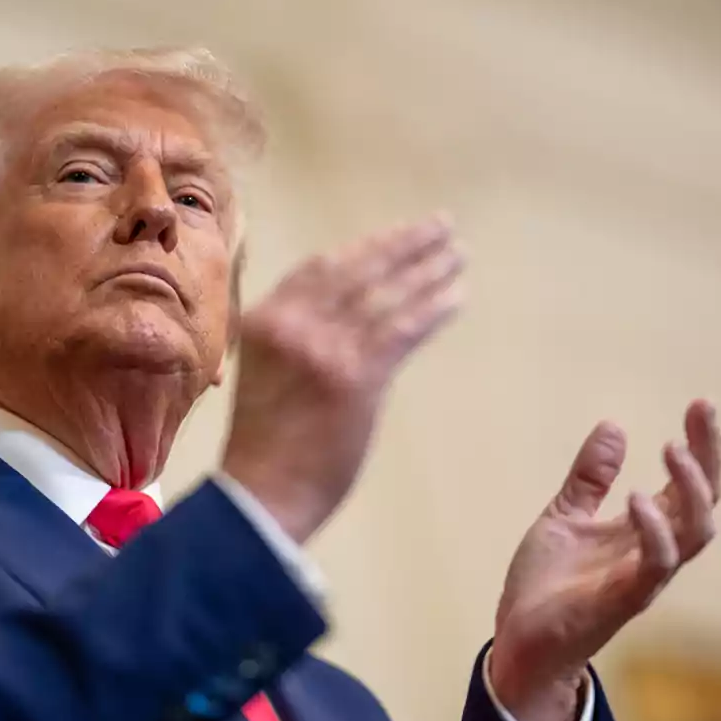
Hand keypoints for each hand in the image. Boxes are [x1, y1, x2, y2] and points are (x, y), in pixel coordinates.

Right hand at [222, 218, 463, 543]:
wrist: (261, 495)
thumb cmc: (263, 443)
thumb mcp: (264, 373)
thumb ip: (295, 338)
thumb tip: (347, 315)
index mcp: (264, 319)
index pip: (319, 267)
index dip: (364, 248)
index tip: (396, 235)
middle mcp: (293, 323)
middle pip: (359, 268)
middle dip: (404, 243)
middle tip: (441, 225)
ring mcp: (325, 347)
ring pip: (387, 294)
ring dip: (429, 269)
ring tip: (459, 254)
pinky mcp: (358, 376)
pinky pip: (404, 328)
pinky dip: (434, 308)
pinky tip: (457, 294)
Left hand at [489, 400, 720, 720]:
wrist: (520, 638)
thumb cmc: (548, 584)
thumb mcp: (565, 516)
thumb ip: (590, 478)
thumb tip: (614, 426)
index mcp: (642, 530)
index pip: (686, 485)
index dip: (699, 447)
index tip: (699, 405)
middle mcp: (652, 551)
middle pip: (703, 503)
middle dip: (708, 458)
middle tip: (701, 413)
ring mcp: (642, 576)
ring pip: (694, 534)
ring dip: (688, 489)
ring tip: (672, 449)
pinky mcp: (622, 598)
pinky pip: (656, 566)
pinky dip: (655, 531)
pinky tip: (638, 499)